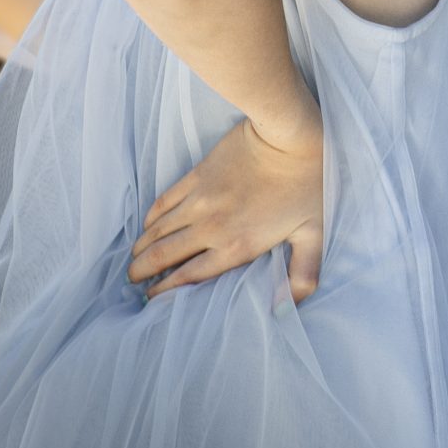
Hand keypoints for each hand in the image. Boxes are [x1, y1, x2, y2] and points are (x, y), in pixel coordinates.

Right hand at [128, 116, 325, 302]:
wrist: (288, 137)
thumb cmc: (308, 186)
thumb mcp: (314, 235)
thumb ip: (302, 275)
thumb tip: (288, 309)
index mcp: (236, 247)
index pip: (190, 276)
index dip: (166, 290)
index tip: (152, 298)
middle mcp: (210, 228)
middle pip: (164, 256)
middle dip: (142, 272)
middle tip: (133, 280)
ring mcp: (198, 202)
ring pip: (158, 231)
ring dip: (142, 248)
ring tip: (134, 259)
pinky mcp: (194, 178)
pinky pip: (162, 203)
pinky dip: (150, 219)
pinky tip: (147, 227)